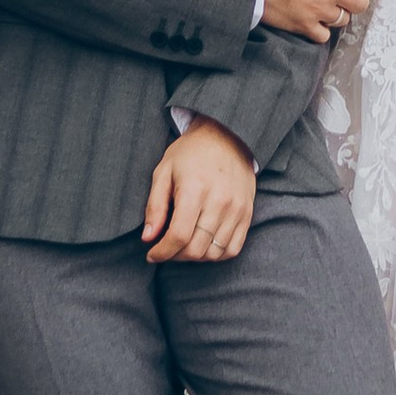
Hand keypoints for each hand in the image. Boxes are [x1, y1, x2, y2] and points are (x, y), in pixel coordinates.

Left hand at [143, 120, 256, 265]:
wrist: (227, 137)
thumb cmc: (190, 154)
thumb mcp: (163, 172)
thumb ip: (154, 206)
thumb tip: (148, 238)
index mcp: (194, 189)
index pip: (178, 235)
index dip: (162, 252)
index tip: (152, 255)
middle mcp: (219, 202)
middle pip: (196, 249)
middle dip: (175, 256)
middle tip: (165, 249)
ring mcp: (236, 209)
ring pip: (214, 253)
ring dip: (194, 257)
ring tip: (183, 247)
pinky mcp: (247, 214)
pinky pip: (233, 249)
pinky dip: (216, 255)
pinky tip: (203, 245)